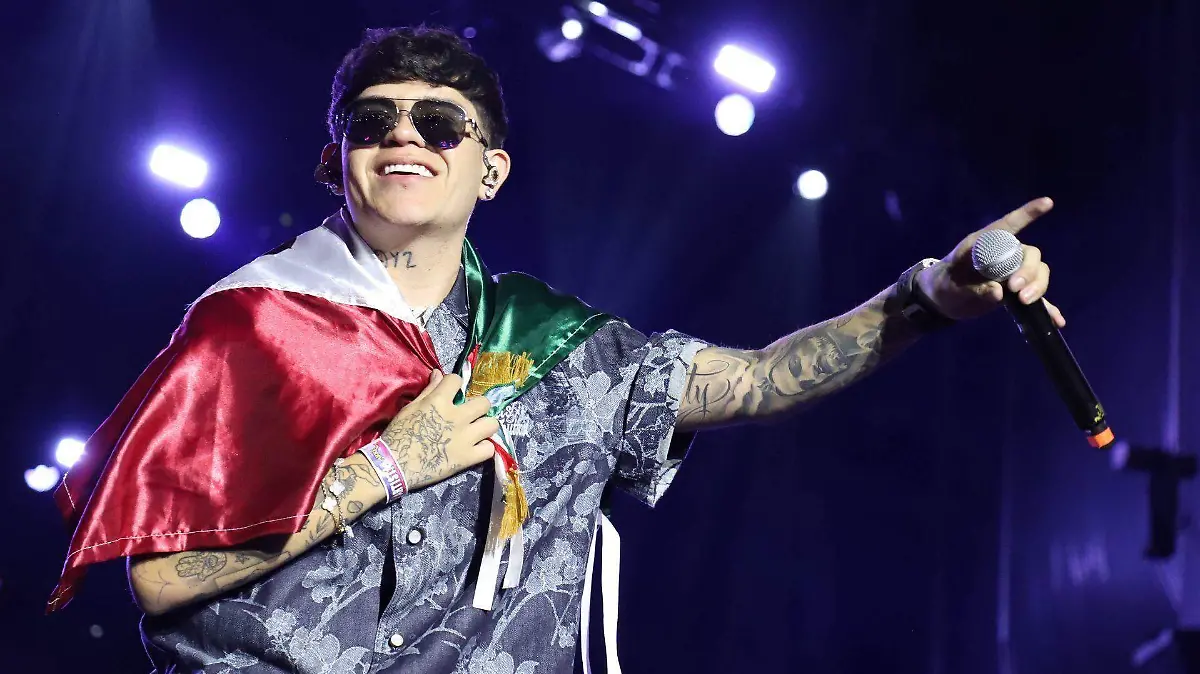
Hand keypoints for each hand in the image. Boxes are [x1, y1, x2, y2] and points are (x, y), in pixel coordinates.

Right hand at [380, 370, 497, 490]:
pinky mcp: (467, 457)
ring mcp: (465, 438)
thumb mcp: (411, 408)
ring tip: (477, 431)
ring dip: (485, 426)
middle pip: (484, 402)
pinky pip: (489, 449)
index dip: (455, 384)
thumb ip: (429, 390)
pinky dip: (484, 449)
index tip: (452, 392)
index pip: (457, 380)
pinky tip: (475, 449)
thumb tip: (438, 373)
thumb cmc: (398, 434)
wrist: (394, 465)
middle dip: (478, 406)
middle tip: (470, 414)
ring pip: (492, 424)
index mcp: (439, 401)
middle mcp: (457, 417)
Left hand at [917, 197, 1065, 327]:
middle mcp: (1003, 255)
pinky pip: (1036, 296)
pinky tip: (1057, 320)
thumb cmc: (942, 285)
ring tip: (1024, 302)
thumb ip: (972, 290)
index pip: (1008, 226)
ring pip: (1038, 272)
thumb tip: (998, 293)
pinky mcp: (1014, 292)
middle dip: (1029, 271)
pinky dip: (1047, 307)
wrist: (940, 301)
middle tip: (1015, 289)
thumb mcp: (950, 288)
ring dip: (1038, 286)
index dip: (1027, 214)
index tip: (1047, 203)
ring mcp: (1011, 273)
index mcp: (984, 245)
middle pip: (1030, 255)